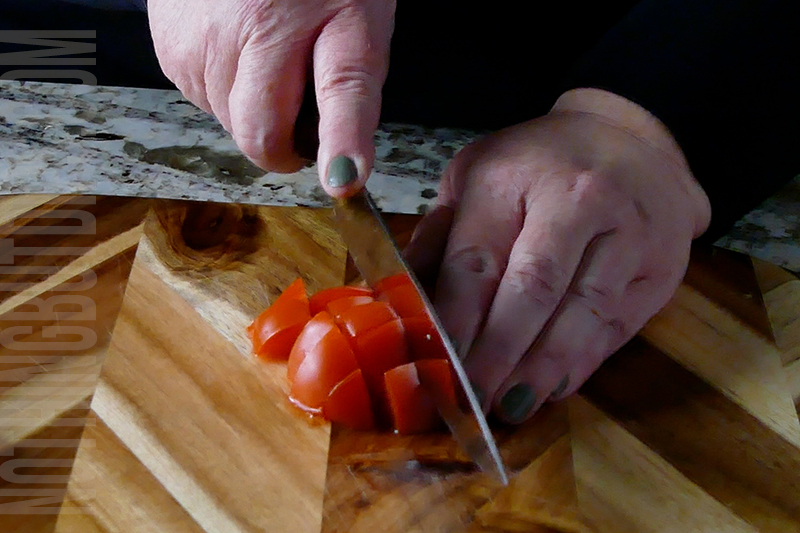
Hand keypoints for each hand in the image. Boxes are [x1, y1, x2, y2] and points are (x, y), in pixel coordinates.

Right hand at [148, 0, 394, 194]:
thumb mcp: (356, 20)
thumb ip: (351, 89)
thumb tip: (340, 168)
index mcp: (320, 23)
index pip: (341, 93)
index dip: (343, 144)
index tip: (343, 181)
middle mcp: (254, 30)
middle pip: (258, 134)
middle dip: (279, 141)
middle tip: (296, 107)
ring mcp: (202, 38)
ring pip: (224, 120)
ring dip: (247, 109)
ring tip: (264, 57)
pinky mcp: (169, 42)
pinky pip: (198, 96)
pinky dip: (219, 88)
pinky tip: (235, 48)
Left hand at [405, 89, 711, 422]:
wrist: (633, 142)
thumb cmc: (537, 165)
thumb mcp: (475, 177)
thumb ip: (439, 235)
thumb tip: (397, 300)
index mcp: (512, 178)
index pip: (477, 261)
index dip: (456, 322)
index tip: (435, 365)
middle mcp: (574, 201)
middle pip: (532, 291)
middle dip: (496, 355)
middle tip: (469, 400)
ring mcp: (626, 234)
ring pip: (582, 314)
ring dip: (540, 369)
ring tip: (508, 407)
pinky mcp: (658, 267)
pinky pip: (617, 325)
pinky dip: (581, 363)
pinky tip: (551, 388)